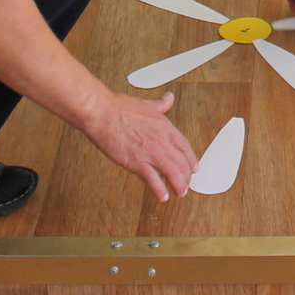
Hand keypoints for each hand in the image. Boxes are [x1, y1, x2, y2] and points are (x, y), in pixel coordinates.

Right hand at [79, 89, 197, 200]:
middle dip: (187, 177)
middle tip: (186, 184)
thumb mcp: (146, 104)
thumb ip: (160, 104)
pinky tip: (163, 196)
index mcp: (164, 126)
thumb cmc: (119, 108)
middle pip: (182, 163)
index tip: (193, 168)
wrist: (101, 113)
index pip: (185, 147)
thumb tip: (168, 99)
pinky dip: (160, 190)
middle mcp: (161, 140)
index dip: (191, 160)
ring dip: (179, 185)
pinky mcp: (136, 163)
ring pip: (173, 173)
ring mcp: (150, 152)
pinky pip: (153, 180)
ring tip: (180, 192)